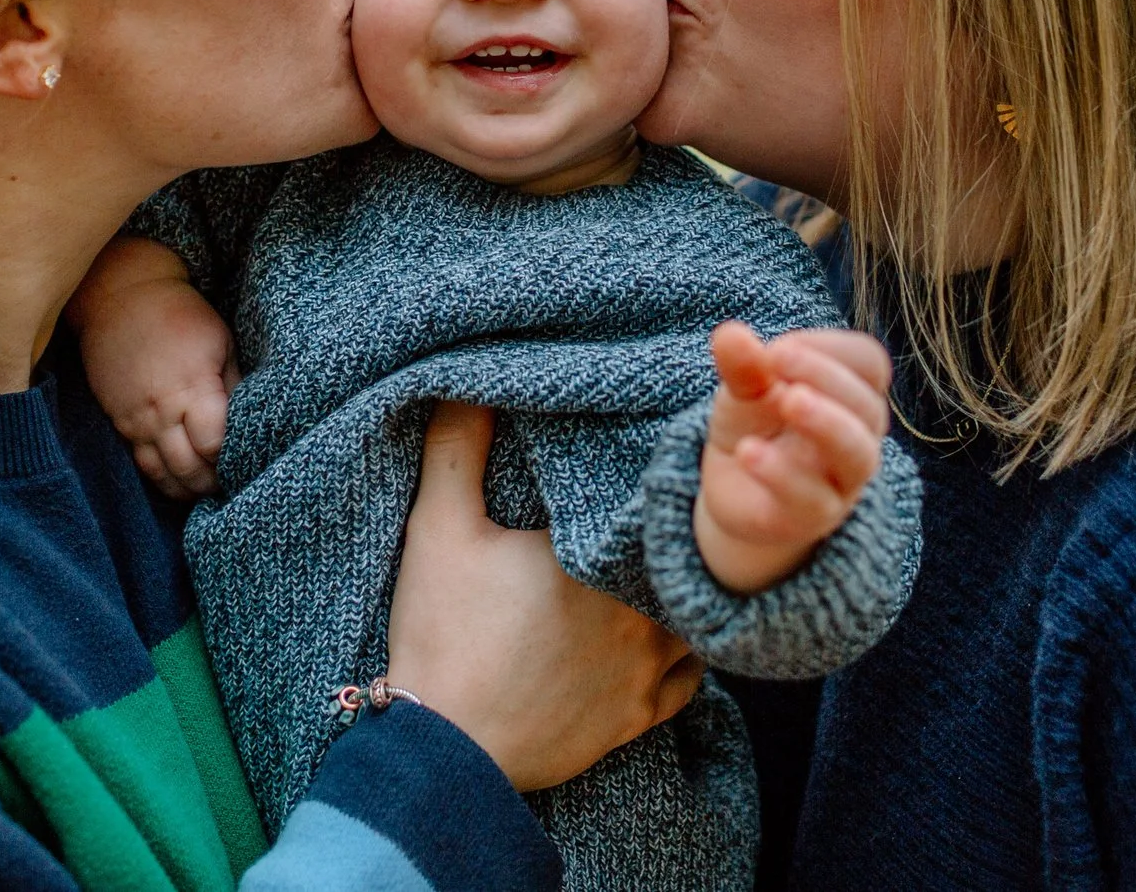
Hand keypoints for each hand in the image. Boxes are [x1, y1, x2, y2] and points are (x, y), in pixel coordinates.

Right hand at [71, 237, 237, 498]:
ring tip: (206, 491)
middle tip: (230, 484)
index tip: (245, 460)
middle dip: (211, 483)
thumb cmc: (180, 315)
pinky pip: (140, 462)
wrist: (121, 299)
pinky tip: (178, 481)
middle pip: (189, 469)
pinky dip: (161, 478)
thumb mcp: (221, 342)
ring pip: (161, 474)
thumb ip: (234, 386)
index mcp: (193, 388)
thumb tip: (249, 422)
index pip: (215, 445)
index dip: (231, 459)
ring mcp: (136, 420)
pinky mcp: (119, 421)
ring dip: (186, 489)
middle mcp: (162, 411)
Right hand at [388, 402, 702, 790]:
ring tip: (666, 564)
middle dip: (670, 532)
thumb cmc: (443, 636)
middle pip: (679, 555)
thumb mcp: (438, 530)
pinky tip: (666, 630)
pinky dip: (684, 650)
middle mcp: (643, 610)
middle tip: (655, 508)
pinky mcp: (641, 715)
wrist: (446, 750)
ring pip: (696, 612)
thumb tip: (466, 385)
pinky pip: (691, 675)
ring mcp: (649, 668)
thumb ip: (456, 448)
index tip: (645, 456)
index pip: (648, 500)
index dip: (651, 476)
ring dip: (684, 588)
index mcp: (601, 556)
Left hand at [693, 323, 890, 594]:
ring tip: (787, 400)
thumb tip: (729, 333)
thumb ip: (741, 363)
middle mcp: (858, 437)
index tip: (778, 349)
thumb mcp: (744, 388)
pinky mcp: (811, 516)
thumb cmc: (756, 424)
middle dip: (826, 377)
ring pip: (857, 454)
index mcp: (851, 394)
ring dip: (825, 423)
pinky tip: (747, 451)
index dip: (829, 348)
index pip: (868, 362)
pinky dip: (780, 473)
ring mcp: (841, 481)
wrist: (736, 489)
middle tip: (778, 359)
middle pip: (868, 406)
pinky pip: (812, 498)